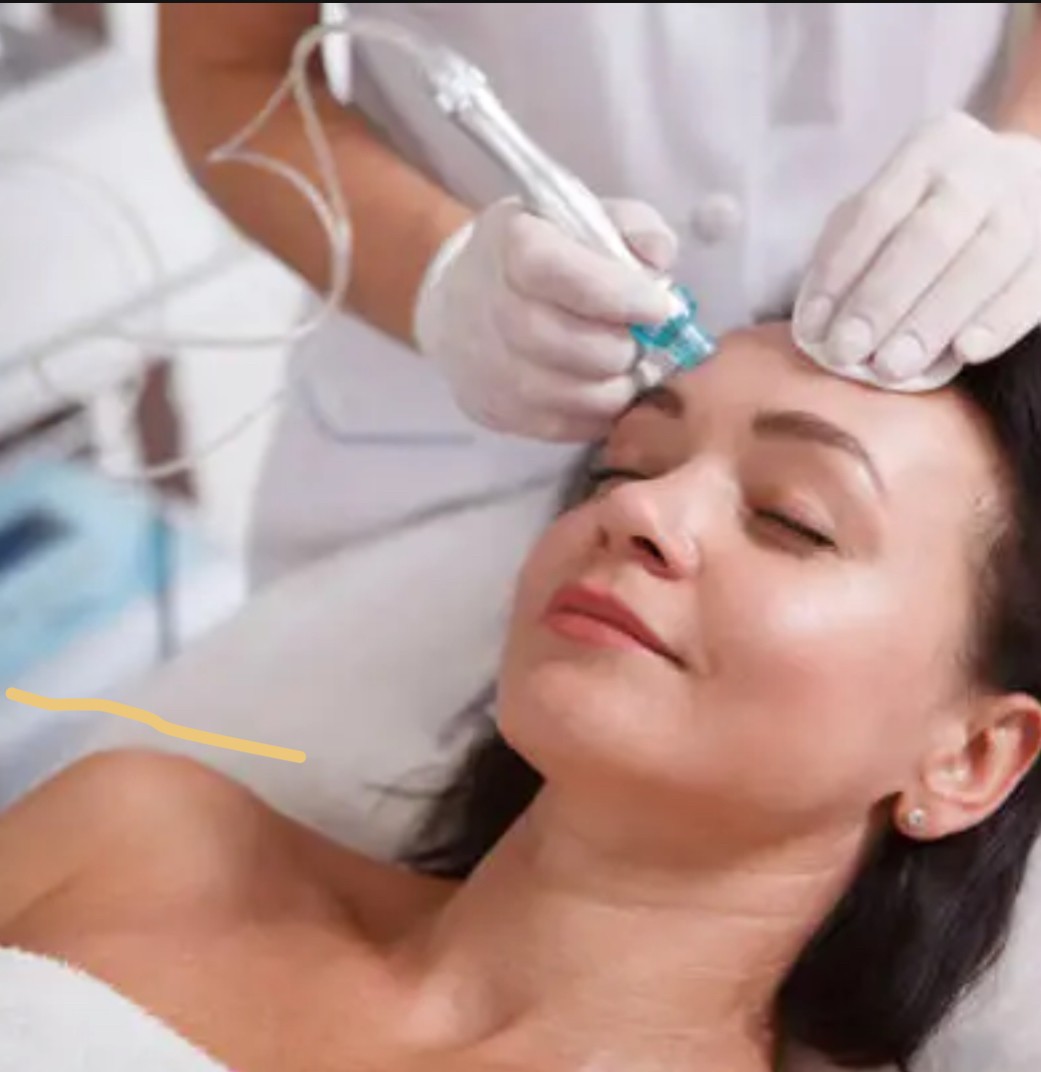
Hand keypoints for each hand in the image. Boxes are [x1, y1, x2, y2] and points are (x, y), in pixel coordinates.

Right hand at [414, 197, 676, 441]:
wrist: (464, 300)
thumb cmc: (543, 253)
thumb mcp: (584, 219)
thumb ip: (632, 227)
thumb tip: (658, 259)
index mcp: (512, 244)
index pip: (563, 275)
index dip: (620, 296)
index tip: (660, 308)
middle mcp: (490, 306)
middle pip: (568, 343)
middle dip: (623, 348)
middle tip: (642, 342)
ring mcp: (488, 366)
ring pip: (571, 394)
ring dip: (616, 387)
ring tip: (626, 368)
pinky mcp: (494, 409)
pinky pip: (562, 427)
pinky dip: (597, 414)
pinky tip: (604, 389)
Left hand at [794, 112, 1040, 381]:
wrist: (1023, 194)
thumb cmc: (928, 216)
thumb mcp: (882, 217)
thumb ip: (846, 260)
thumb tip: (816, 327)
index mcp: (931, 148)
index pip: (876, 209)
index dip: (840, 272)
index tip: (813, 329)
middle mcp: (986, 166)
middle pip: (931, 234)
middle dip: (883, 299)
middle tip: (848, 352)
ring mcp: (1031, 200)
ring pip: (986, 259)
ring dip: (933, 320)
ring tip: (893, 367)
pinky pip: (1035, 284)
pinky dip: (1000, 320)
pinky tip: (967, 352)